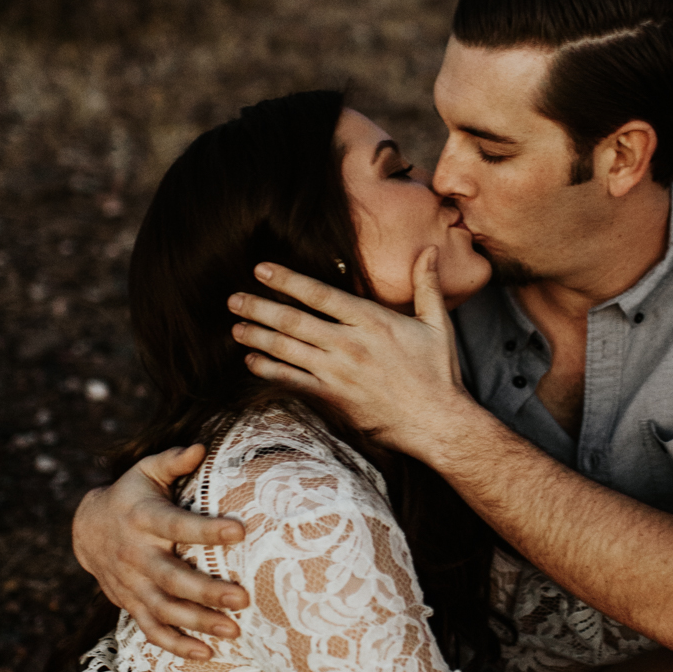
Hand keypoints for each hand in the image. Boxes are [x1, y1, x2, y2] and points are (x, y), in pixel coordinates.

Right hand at [71, 446, 248, 660]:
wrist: (87, 529)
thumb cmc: (131, 494)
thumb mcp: (146, 471)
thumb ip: (172, 460)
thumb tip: (201, 446)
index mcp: (144, 518)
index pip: (178, 526)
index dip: (206, 530)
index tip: (239, 532)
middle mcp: (137, 555)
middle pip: (172, 578)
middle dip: (206, 591)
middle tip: (242, 599)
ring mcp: (132, 584)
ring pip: (165, 609)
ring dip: (198, 623)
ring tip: (234, 631)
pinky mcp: (131, 603)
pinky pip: (151, 629)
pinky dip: (176, 646)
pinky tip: (206, 654)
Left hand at [227, 248, 470, 453]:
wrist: (438, 422)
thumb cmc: (439, 373)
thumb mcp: (438, 323)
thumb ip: (427, 285)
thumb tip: (429, 249)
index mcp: (372, 320)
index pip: (320, 294)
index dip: (287, 280)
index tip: (262, 269)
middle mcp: (350, 344)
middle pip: (294, 321)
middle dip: (260, 307)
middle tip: (234, 298)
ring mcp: (339, 374)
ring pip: (288, 350)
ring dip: (258, 337)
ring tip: (236, 326)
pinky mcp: (334, 399)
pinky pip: (294, 382)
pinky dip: (270, 371)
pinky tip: (252, 362)